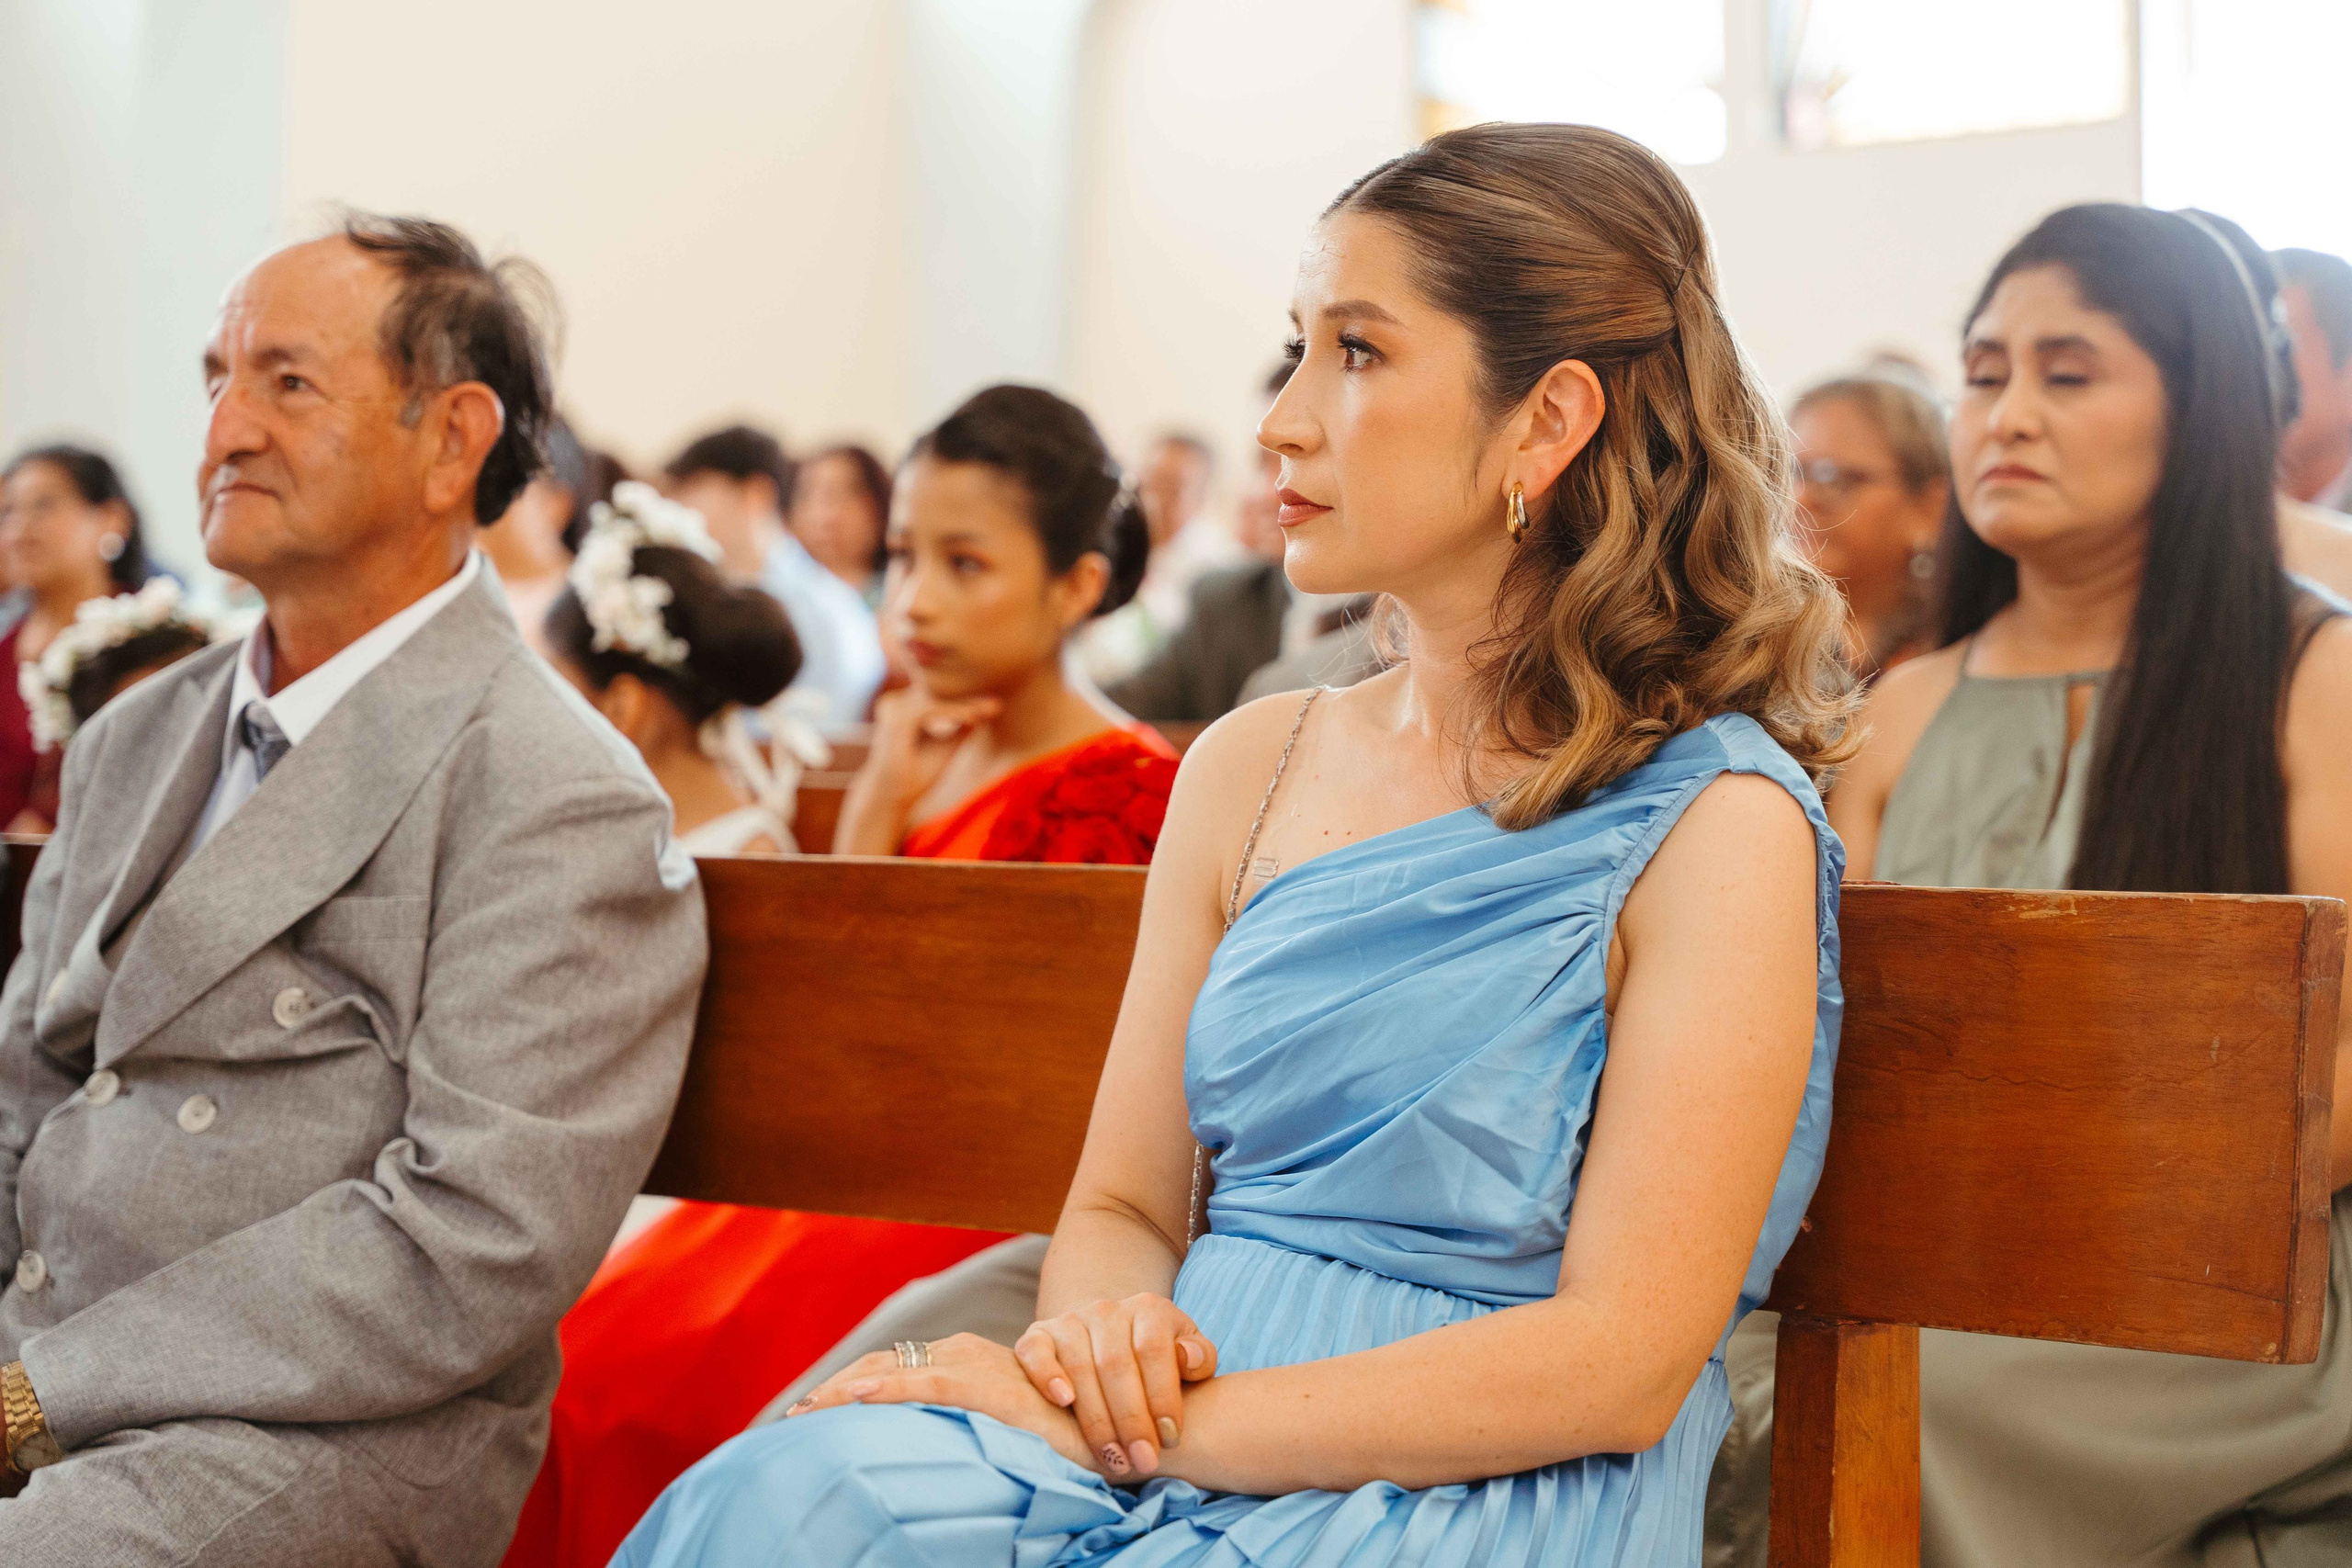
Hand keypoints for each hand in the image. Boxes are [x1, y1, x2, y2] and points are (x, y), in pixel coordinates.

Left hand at [781, 1333, 1099, 1475]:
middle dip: (834, 1389)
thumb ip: (966, 1429)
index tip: (809, 1413)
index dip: (848, 1387)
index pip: (892, 1369)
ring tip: (807, 1412)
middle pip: (882, 1365)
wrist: (1119, 1419)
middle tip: (791, 1417)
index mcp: (963, 1362)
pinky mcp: (989, 1386)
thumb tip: (928, 1459)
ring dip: (845, 1390)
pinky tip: (855, 1401)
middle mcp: (964, 1354)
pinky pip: (928, 1385)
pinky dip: (888, 1391)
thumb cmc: (1065, 1431)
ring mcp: (975, 1366)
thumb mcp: (1001, 1429)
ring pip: (894, 1371)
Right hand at [864, 687, 1001, 810]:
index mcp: (905, 708)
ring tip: (990, 708)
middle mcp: (896, 703)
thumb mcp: (946, 747)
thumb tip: (986, 711)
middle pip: (939, 692)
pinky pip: (929, 708)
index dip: (967, 700)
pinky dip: (952, 712)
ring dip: (964, 704)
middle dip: (969, 698)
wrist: (890, 798)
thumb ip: (962, 728)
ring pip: (936, 697)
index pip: (941, 697)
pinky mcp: (894, 718)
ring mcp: (893, 708)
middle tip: (997, 705)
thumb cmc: (914, 774)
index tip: (995, 706)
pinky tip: (972, 717)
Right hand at [1015, 1295, 1216, 1480]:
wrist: (1111, 1342)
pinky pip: (1035, 1352)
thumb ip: (1200, 1358)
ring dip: (1096, 1419)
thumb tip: (1190, 1359)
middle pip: (1115, 1364)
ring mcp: (1070, 1321)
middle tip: (1144, 1461)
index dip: (1162, 1396)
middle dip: (1131, 1420)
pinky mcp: (1038, 1336)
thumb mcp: (1188, 1357)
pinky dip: (1045, 1374)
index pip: (1154, 1350)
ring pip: (1079, 1366)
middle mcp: (1106, 1310)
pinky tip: (1063, 1401)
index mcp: (1149, 1309)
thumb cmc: (1158, 1363)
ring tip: (1114, 1458)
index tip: (1171, 1438)